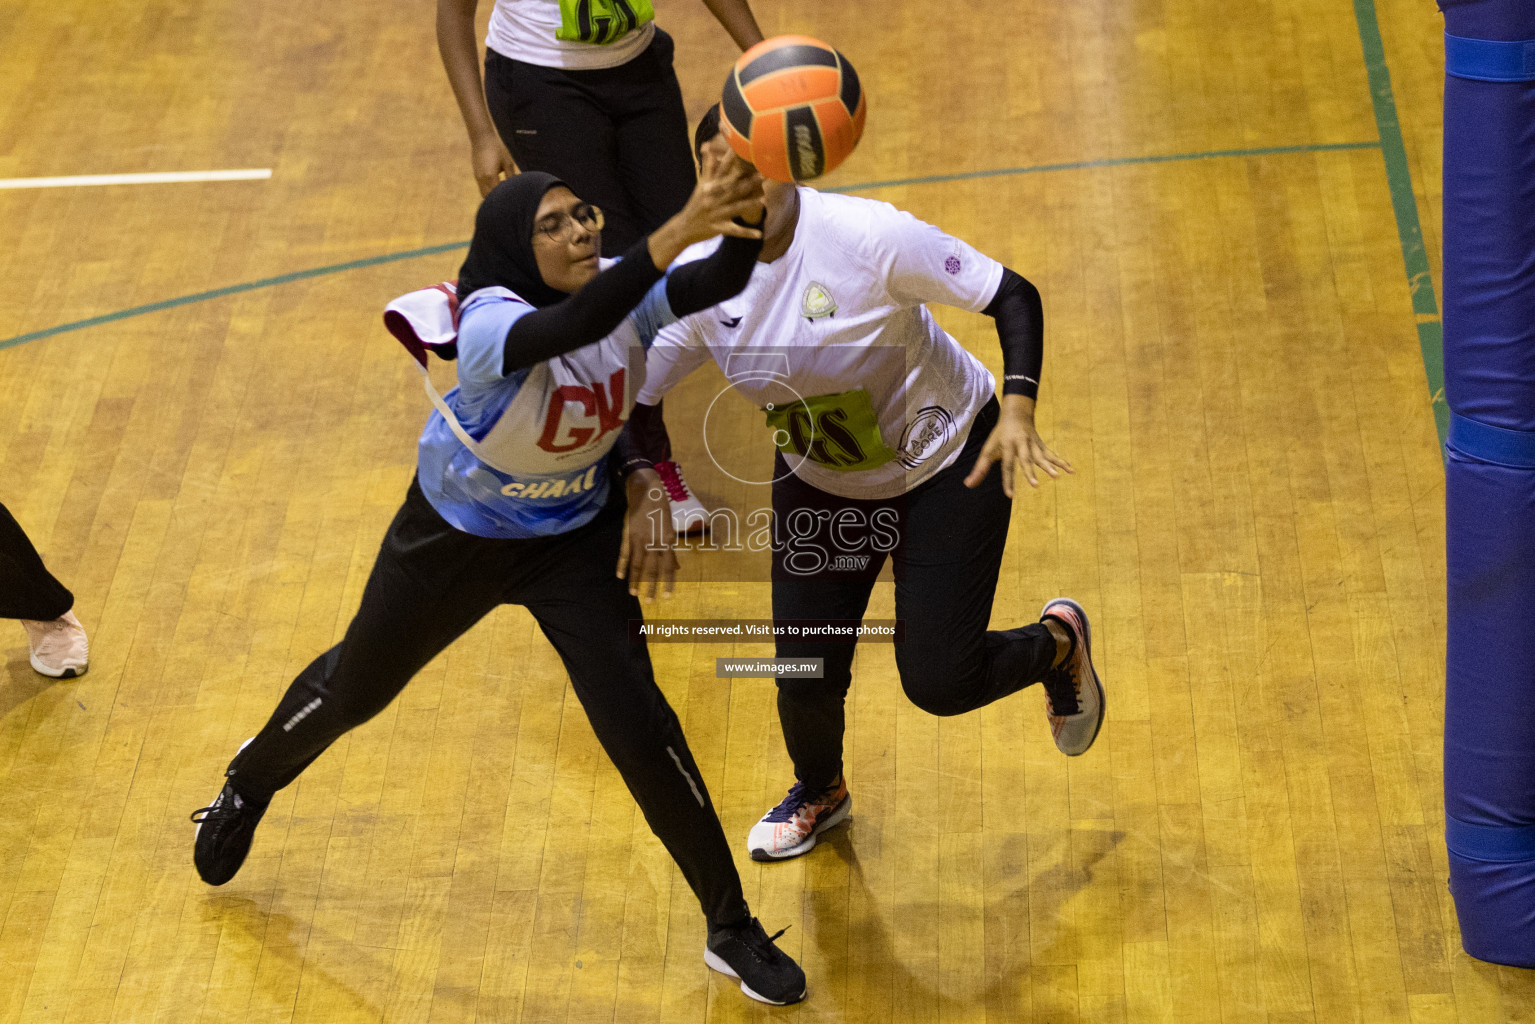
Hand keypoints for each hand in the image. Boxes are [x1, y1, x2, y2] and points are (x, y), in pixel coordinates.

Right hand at [471, 133, 517, 196]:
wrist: (482, 138)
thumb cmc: (497, 149)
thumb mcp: (507, 162)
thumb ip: (511, 177)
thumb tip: (517, 188)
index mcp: (490, 176)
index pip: (497, 194)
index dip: (505, 198)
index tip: (513, 200)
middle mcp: (482, 179)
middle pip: (489, 198)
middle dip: (497, 200)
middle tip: (508, 199)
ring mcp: (477, 177)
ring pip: (484, 194)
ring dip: (492, 196)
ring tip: (502, 195)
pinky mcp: (476, 175)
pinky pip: (482, 188)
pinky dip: (488, 191)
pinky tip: (497, 187)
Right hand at [616, 468, 678, 598]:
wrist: (647, 490)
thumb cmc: (662, 507)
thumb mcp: (671, 527)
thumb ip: (671, 548)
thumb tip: (676, 565)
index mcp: (667, 540)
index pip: (668, 566)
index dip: (668, 582)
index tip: (667, 596)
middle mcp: (654, 542)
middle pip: (653, 569)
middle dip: (651, 587)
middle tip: (650, 601)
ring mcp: (640, 539)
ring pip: (638, 564)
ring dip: (635, 580)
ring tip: (634, 593)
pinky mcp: (628, 535)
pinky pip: (624, 553)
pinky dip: (622, 565)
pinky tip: (620, 576)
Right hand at [678, 144, 765, 241]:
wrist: (684, 227)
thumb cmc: (696, 204)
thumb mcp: (701, 185)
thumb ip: (707, 166)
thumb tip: (707, 145)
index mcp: (709, 187)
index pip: (722, 171)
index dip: (731, 160)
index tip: (743, 149)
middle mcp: (712, 199)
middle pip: (732, 189)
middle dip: (748, 181)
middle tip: (763, 174)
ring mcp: (716, 214)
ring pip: (735, 208)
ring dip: (749, 204)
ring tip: (763, 200)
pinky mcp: (719, 228)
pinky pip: (735, 231)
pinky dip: (747, 233)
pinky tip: (759, 234)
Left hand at [963, 395, 1072, 496]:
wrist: (1016, 413)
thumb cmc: (1000, 435)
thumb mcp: (988, 449)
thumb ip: (980, 469)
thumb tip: (968, 485)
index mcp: (1007, 446)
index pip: (1006, 466)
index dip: (1008, 480)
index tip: (1009, 495)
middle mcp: (1021, 444)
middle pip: (1026, 460)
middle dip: (1030, 472)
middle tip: (1035, 485)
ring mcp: (1033, 444)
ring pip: (1042, 456)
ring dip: (1050, 466)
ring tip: (1057, 476)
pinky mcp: (1041, 445)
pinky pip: (1052, 454)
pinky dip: (1061, 462)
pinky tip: (1071, 470)